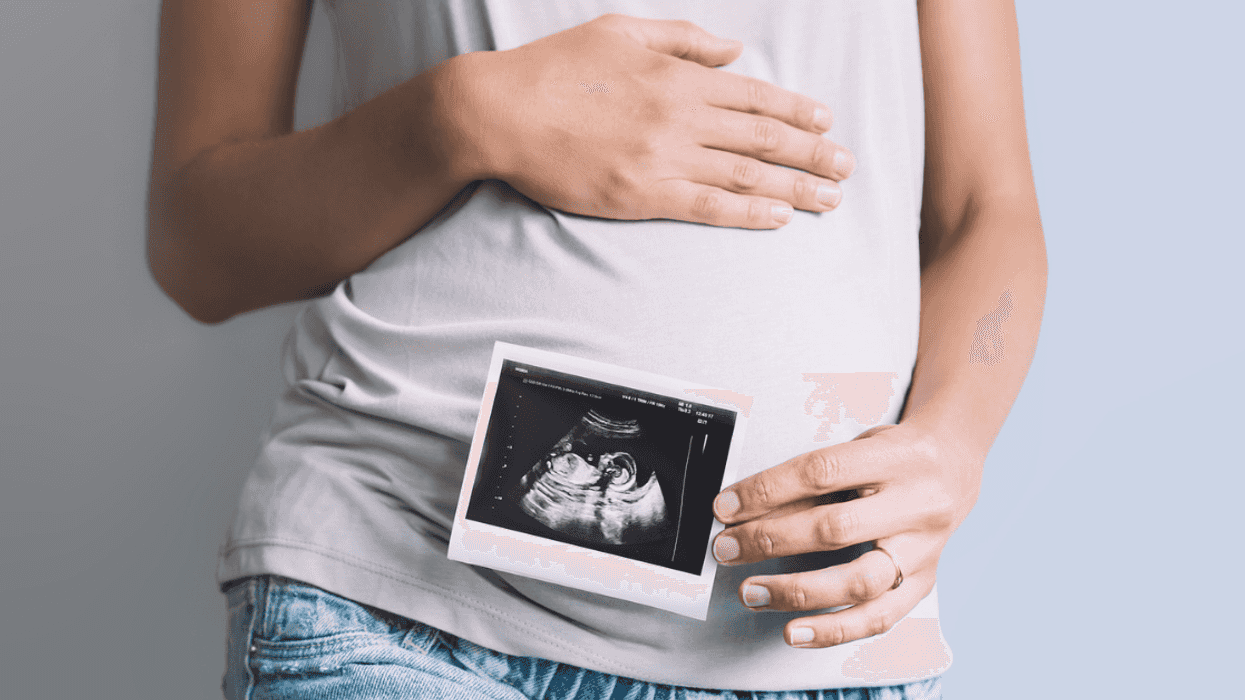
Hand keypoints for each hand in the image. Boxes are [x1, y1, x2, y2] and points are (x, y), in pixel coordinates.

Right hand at [455, 13, 855, 228]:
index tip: (826, 122)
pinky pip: (708, 207)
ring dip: (796, 187)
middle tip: (847, 167)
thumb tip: (733, 52)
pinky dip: (749, 212)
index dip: (797, 111)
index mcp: (678, 76)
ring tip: (830, 199)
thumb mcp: (622, 30)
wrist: (499, 111)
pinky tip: (779, 216)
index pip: (755, 96)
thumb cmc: (555, 67)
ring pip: (746, 175)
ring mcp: (662, 158)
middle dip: (813, 153)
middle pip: (763, 138)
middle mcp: (680, 117)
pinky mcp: (640, 195)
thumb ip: (684, 40)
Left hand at [710, 423, 981, 647]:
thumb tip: (744, 510)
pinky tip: (795, 631)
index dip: (766, 490)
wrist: (955, 467)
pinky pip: (878, 618)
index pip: (820, 473)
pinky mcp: (924, 583)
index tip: (725, 506)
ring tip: (752, 591)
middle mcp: (916, 504)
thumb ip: (808, 482)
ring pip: (859, 581)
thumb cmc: (893, 456)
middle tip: (726, 548)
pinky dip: (833, 630)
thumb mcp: (856, 449)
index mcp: (895, 458)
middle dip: (770, 541)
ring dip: (797, 591)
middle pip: (836, 529)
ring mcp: (923, 549)